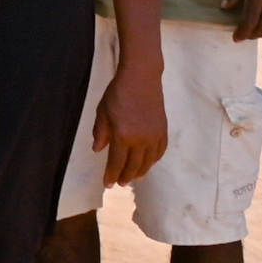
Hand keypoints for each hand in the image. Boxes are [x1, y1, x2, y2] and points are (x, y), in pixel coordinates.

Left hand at [92, 59, 169, 191]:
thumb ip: (100, 133)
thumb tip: (98, 150)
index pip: (116, 162)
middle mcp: (140, 139)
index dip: (111, 174)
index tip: (108, 184)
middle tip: (120, 184)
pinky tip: (149, 163)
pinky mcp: (163, 130)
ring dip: (141, 171)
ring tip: (135, 178)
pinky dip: (154, 159)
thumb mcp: (102, 112)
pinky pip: (160, 151)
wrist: (141, 78)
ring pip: (148, 161)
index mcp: (123, 136)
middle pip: (133, 165)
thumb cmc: (117, 93)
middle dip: (126, 176)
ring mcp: (154, 136)